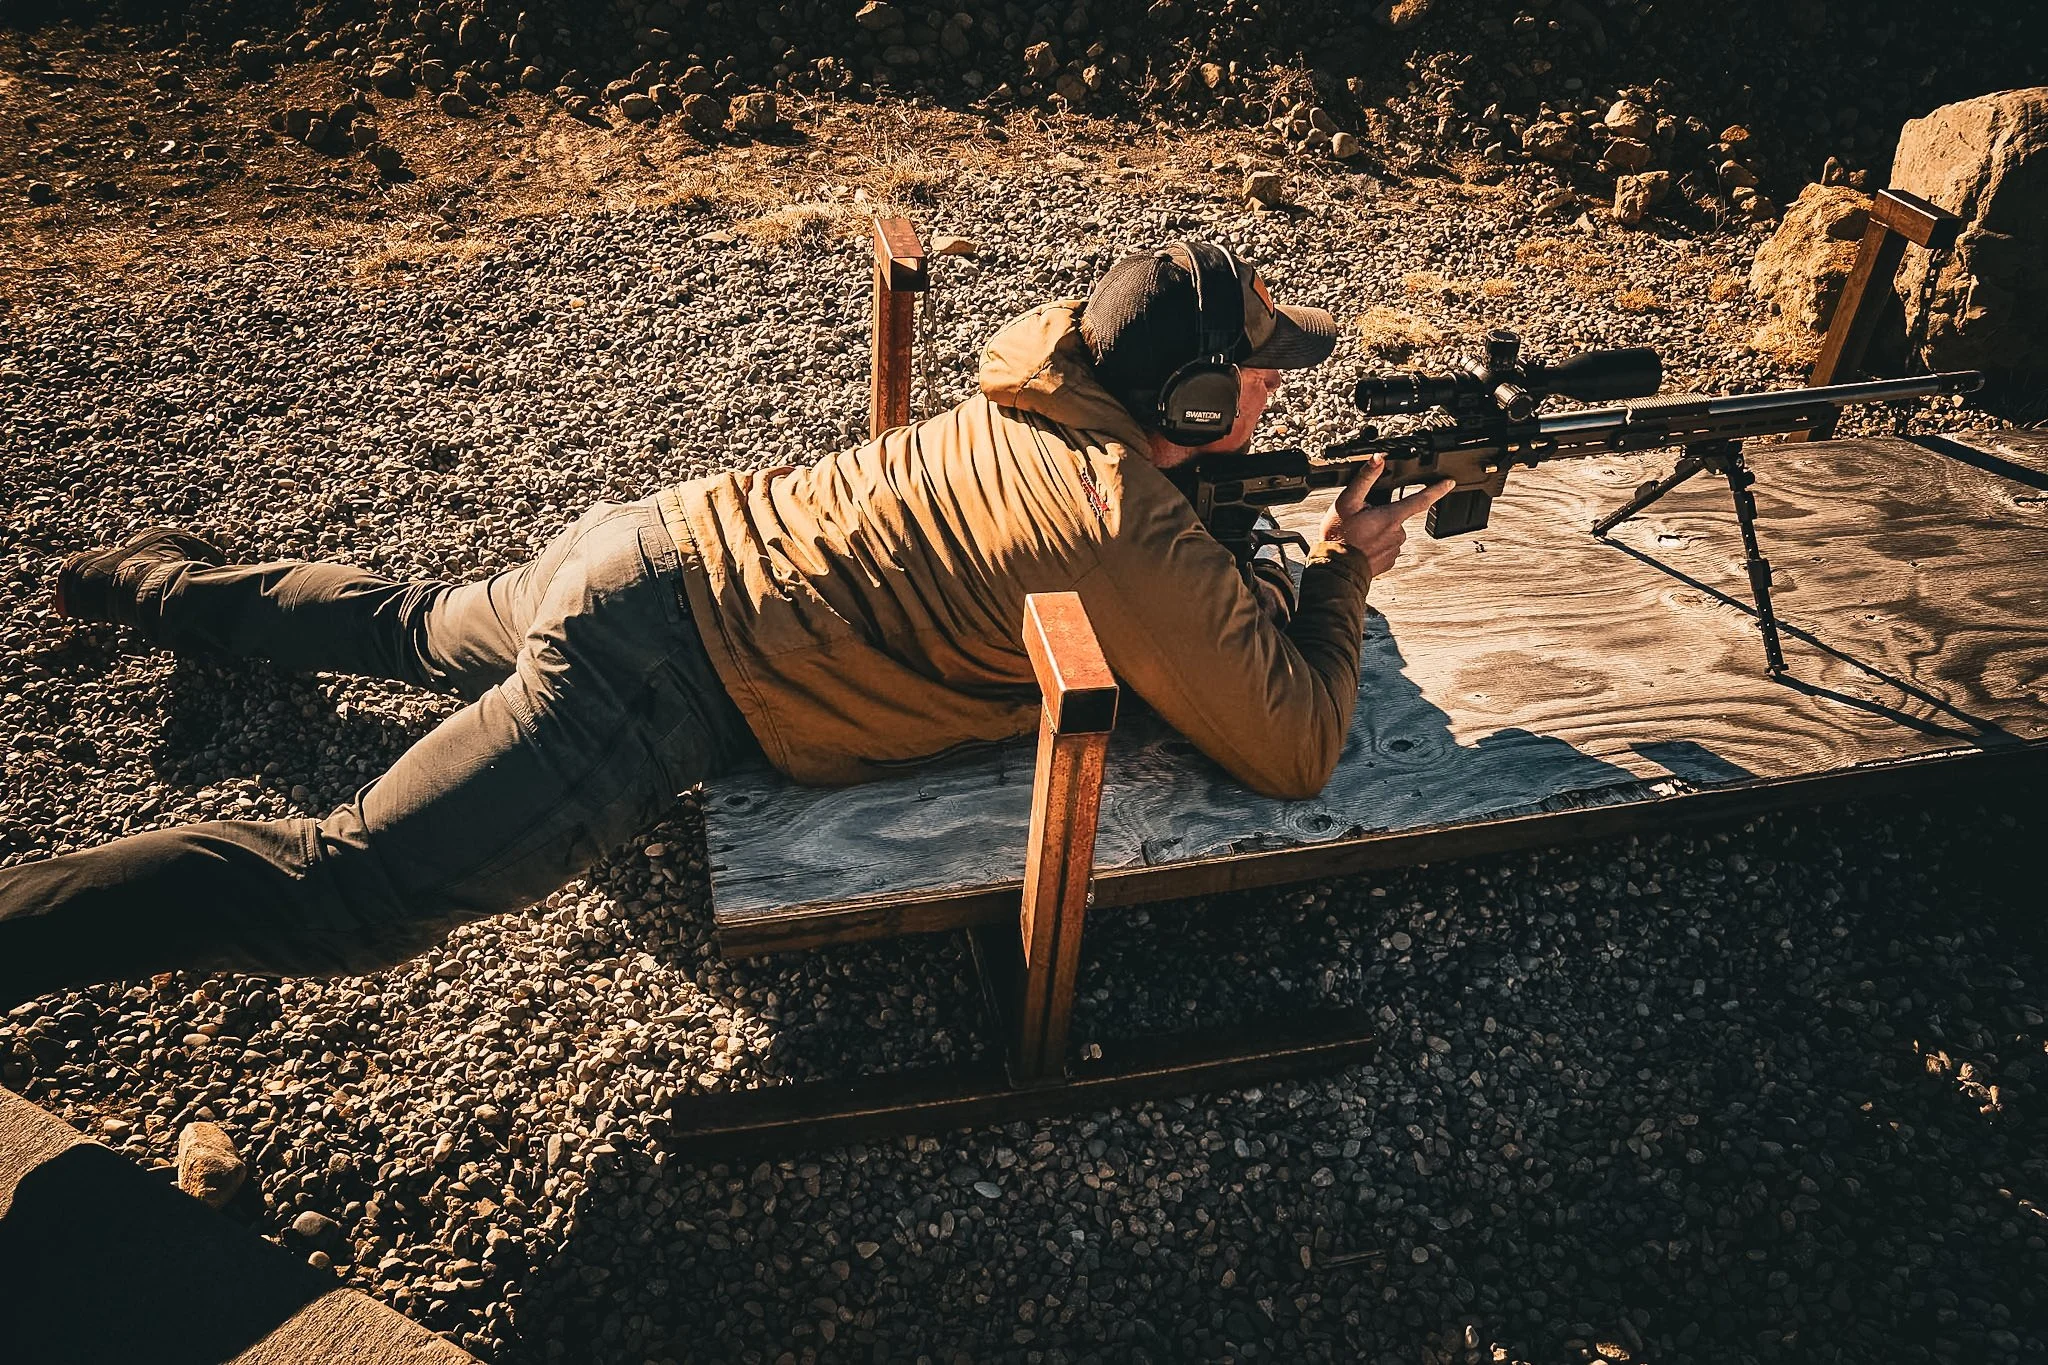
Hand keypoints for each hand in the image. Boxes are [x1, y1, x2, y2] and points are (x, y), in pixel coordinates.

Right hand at [1317, 454, 1455, 578]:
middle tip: (1361, 521)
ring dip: (1377, 532)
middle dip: (1383, 516)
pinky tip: (1361, 546)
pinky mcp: (1389, 562)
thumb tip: (1378, 459)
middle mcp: (1397, 534)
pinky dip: (1375, 546)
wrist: (1335, 568)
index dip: (1436, 490)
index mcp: (1391, 517)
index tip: (1448, 483)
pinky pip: (1386, 548)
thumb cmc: (1339, 536)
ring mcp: (1394, 550)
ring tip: (1358, 536)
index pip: (1420, 500)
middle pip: (1396, 517)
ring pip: (1390, 533)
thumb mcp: (1348, 501)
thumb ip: (1365, 479)